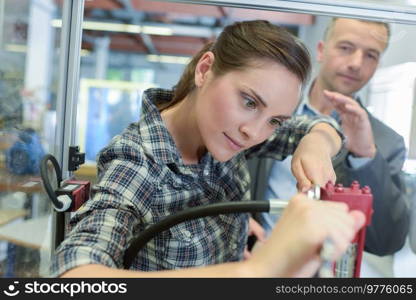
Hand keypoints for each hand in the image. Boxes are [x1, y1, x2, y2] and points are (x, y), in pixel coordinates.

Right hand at [248, 194, 365, 276]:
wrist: (266, 267)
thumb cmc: (285, 255)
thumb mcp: (314, 235)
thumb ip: (336, 223)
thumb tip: (359, 215)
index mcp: (302, 201)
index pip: (340, 208)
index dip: (335, 226)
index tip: (321, 237)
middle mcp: (306, 203)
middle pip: (345, 216)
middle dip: (338, 234)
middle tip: (318, 246)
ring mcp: (309, 213)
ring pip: (347, 227)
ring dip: (337, 244)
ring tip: (317, 249)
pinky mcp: (314, 227)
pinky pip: (342, 238)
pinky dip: (335, 250)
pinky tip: (319, 252)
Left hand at [291, 123, 338, 191]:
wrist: (318, 145)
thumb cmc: (304, 155)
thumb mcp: (296, 165)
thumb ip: (301, 180)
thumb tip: (305, 191)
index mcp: (316, 173)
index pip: (316, 192)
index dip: (308, 194)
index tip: (301, 188)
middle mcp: (326, 176)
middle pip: (318, 193)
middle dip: (308, 191)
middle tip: (301, 182)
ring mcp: (331, 178)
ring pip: (321, 191)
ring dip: (312, 188)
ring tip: (307, 177)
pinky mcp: (333, 179)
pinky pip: (324, 188)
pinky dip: (318, 185)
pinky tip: (313, 177)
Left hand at [324, 90, 375, 157]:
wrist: (362, 151)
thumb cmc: (351, 142)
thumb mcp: (338, 132)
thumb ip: (331, 127)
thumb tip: (318, 126)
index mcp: (346, 116)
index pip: (339, 104)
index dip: (332, 98)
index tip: (324, 94)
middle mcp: (353, 114)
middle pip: (345, 101)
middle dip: (336, 96)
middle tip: (327, 92)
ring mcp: (359, 117)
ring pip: (352, 104)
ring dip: (343, 100)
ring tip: (335, 96)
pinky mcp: (364, 122)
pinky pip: (360, 112)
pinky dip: (354, 109)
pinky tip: (347, 106)